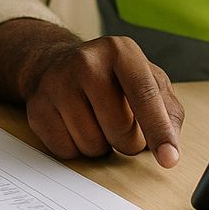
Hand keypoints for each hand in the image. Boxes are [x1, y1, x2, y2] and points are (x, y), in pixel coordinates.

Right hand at [18, 35, 183, 166]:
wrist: (54, 63)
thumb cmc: (110, 77)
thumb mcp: (147, 80)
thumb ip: (168, 110)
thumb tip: (170, 145)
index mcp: (121, 51)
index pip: (145, 95)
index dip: (158, 130)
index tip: (168, 158)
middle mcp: (87, 62)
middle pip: (120, 129)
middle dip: (127, 140)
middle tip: (119, 124)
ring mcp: (58, 83)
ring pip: (92, 145)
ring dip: (100, 145)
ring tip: (95, 121)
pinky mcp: (37, 107)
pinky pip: (67, 151)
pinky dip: (76, 148)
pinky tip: (74, 125)